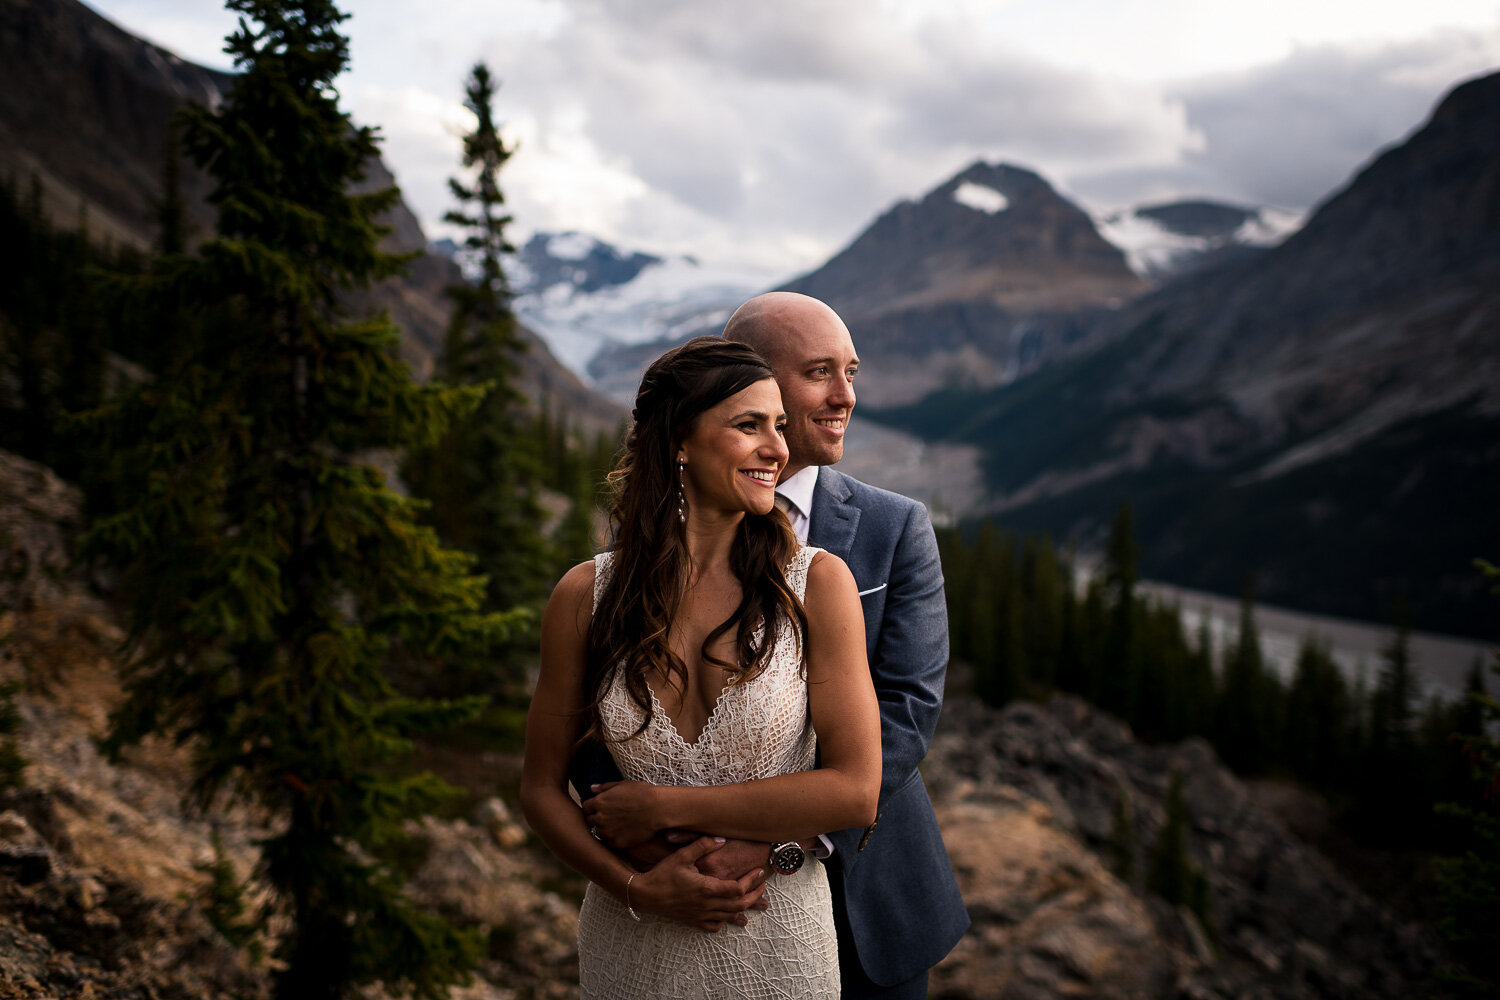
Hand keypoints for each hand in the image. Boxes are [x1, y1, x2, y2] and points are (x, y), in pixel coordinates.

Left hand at [584, 780, 660, 848]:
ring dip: (605, 829)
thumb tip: (592, 788)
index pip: (585, 808)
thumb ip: (604, 787)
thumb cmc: (642, 794)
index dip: (592, 808)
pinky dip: (613, 838)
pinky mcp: (617, 843)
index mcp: (599, 802)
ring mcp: (608, 832)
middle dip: (597, 818)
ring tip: (618, 824)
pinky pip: (609, 842)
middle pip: (590, 821)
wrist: (658, 809)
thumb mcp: (622, 784)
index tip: (600, 808)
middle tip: (610, 816)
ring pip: (599, 832)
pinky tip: (623, 831)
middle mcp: (600, 818)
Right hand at [632, 836, 766, 932]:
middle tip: (763, 886)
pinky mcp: (692, 921)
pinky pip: (713, 926)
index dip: (752, 881)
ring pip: (729, 916)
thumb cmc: (662, 873)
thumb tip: (721, 839)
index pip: (738, 888)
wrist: (643, 894)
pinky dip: (724, 921)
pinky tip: (726, 915)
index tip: (759, 872)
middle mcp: (706, 905)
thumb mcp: (682, 854)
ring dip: (743, 908)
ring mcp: (700, 915)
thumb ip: (703, 845)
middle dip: (754, 896)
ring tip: (752, 900)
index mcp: (706, 888)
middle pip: (739, 904)